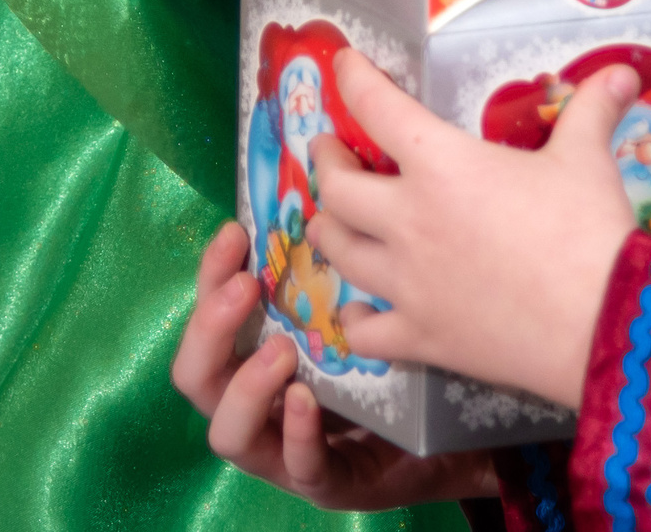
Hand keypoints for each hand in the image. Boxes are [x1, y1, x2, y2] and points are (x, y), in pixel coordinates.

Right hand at [171, 221, 495, 510]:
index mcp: (259, 353)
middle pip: (196, 374)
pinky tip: (308, 402)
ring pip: (227, 431)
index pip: (210, 313)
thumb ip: (339, 259)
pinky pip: (299, 467)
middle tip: (244, 289)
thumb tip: (344, 167)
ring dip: (245, 387)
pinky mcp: (327, 483)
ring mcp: (285, 449)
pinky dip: (297, 434)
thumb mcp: (364, 308)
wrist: (454, 440)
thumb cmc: (400, 364)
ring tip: (279, 352)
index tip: (232, 232)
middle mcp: (260, 403)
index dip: (210, 274)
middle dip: (209, 329)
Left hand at [307, 49, 635, 408]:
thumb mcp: (587, 158)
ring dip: (327, 230)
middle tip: (329, 151)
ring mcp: (408, 283)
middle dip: (326, 163)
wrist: (604, 325)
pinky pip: (365, 332)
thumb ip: (592, 109)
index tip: (343, 65)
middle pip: (337, 188)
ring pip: (338, 253)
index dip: (353, 80)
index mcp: (441, 164)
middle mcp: (409, 219)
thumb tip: (622, 73)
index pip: (378, 108)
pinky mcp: (421, 336)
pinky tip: (354, 312)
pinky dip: (353, 320)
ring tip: (327, 220)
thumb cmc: (589, 231)